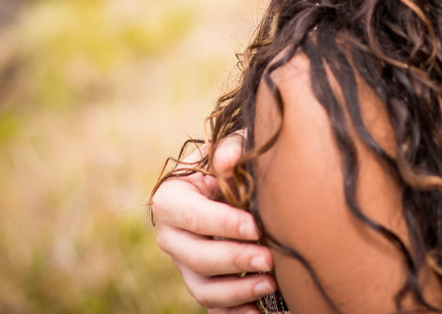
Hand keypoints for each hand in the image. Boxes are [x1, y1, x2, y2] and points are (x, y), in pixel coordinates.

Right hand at [152, 134, 276, 313]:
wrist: (236, 182)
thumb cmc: (237, 161)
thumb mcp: (234, 145)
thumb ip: (232, 146)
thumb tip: (227, 160)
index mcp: (171, 199)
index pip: (192, 216)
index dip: (223, 223)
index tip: (255, 227)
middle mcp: (170, 235)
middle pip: (197, 257)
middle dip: (235, 259)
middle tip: (270, 258)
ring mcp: (183, 264)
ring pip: (203, 289)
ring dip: (238, 290)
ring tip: (271, 283)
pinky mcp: (201, 283)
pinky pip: (212, 306)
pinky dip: (234, 313)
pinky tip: (258, 311)